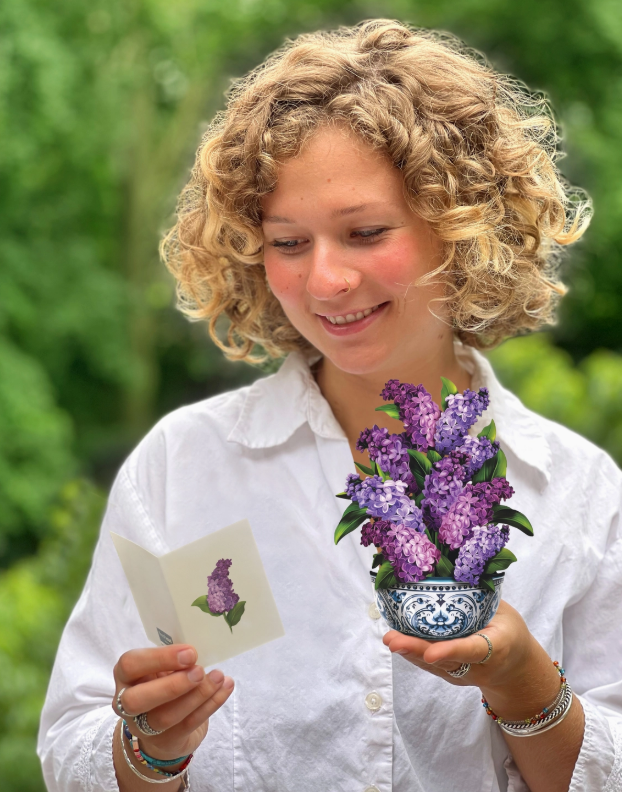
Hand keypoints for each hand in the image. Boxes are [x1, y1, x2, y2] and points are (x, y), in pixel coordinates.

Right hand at [113, 644, 233, 760]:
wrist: (164, 729)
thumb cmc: (163, 684)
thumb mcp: (162, 668)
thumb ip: (173, 659)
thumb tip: (197, 649)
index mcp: (126, 676)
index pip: (130, 665)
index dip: (159, 658)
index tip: (190, 652)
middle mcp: (127, 704)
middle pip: (137, 700)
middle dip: (172, 685)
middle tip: (200, 671)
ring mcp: (144, 727)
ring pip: (165, 716)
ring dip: (197, 695)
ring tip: (219, 677)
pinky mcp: (167, 741)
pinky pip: (189, 724)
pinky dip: (211, 704)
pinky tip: (225, 688)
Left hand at [383, 600, 560, 719]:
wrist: (517, 670)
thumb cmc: (510, 632)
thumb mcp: (505, 612)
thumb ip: (482, 597)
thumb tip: (453, 567)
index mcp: (497, 648)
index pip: (472, 649)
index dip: (451, 650)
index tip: (430, 652)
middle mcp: (478, 667)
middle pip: (445, 661)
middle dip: (417, 651)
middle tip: (393, 640)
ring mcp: (464, 675)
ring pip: (434, 665)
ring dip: (409, 652)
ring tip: (389, 639)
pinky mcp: (452, 676)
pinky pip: (431, 666)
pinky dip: (414, 654)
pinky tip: (397, 641)